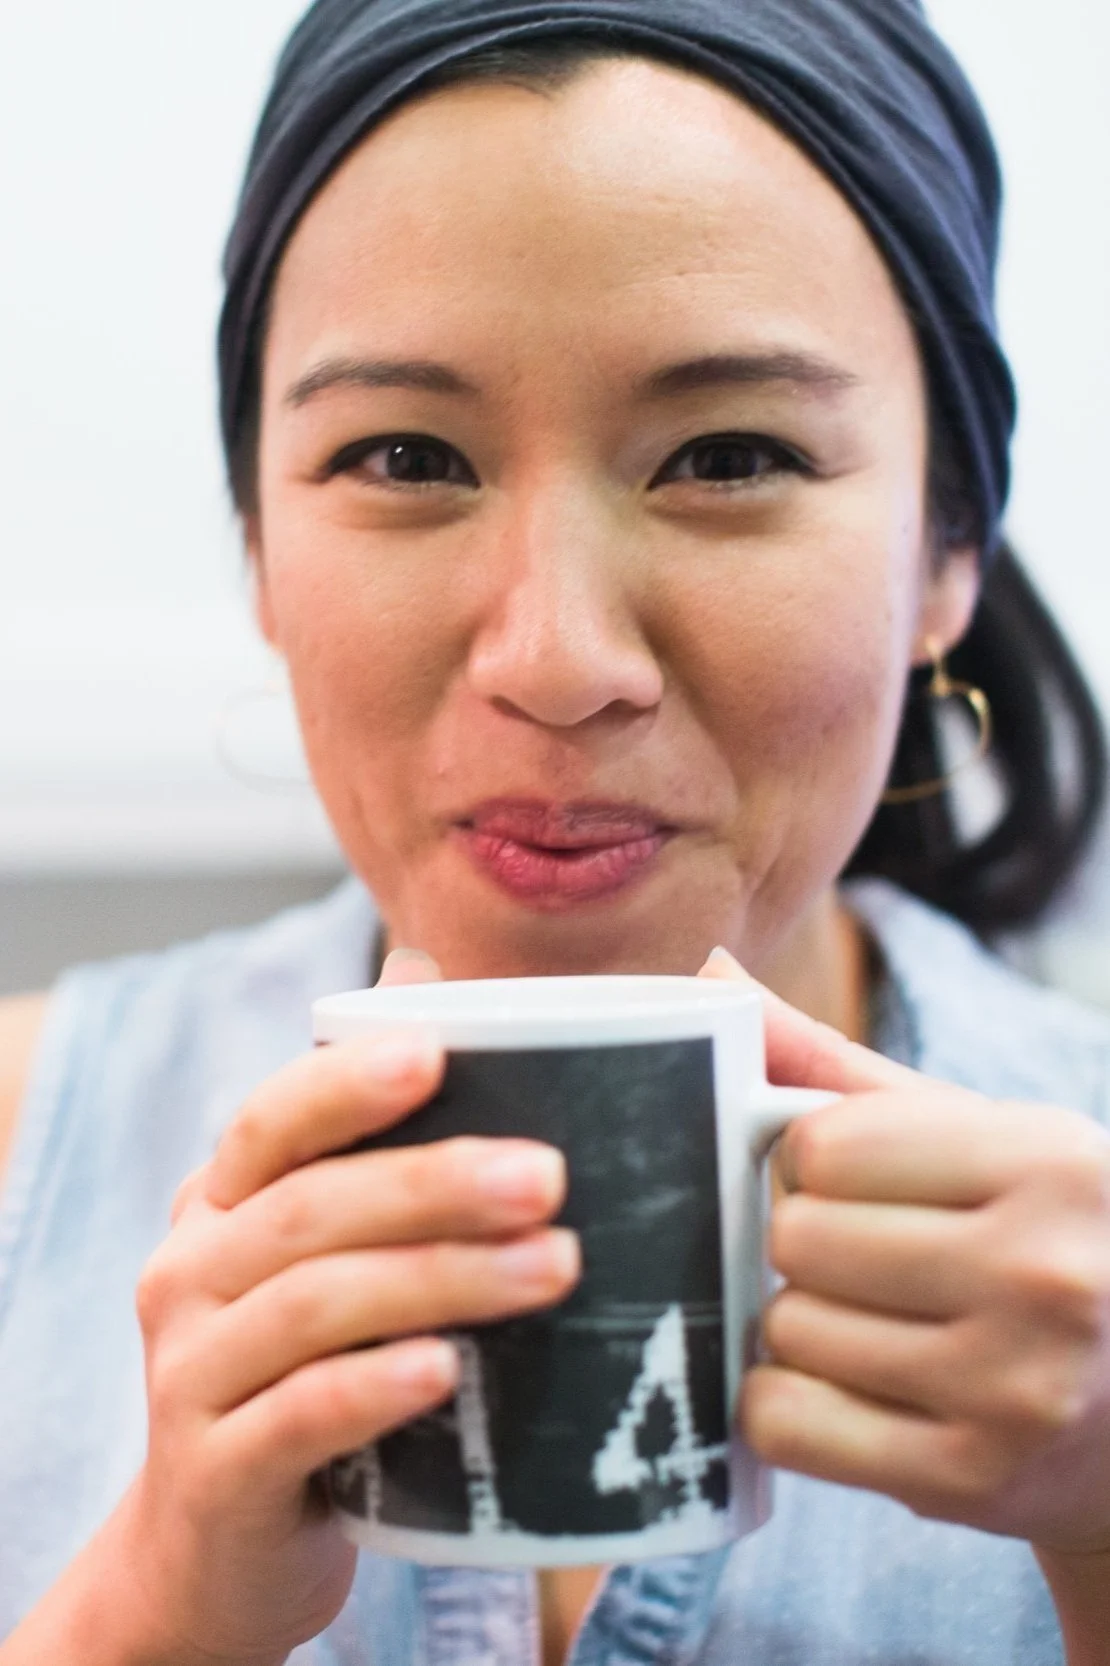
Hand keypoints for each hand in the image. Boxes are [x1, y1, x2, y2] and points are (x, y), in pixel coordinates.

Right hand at [92, 947, 579, 1665]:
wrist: (215, 1552)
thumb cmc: (302, 1372)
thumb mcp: (321, 1259)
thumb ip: (367, 1139)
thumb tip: (422, 974)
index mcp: (220, 1207)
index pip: (271, 1122)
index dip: (345, 1083)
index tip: (436, 1051)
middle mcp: (189, 1275)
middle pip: (310, 1209)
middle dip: (434, 1184)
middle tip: (549, 1177)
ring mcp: (191, 1376)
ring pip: (314, 1305)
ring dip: (440, 1278)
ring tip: (554, 1266)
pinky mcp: (217, 1474)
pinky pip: (299, 1416)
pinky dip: (375, 1386)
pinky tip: (447, 1369)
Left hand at [701, 948, 1109, 1556]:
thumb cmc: (1032, 1240)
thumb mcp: (971, 1137)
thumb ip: (833, 1063)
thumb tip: (710, 974)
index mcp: (1046, 1160)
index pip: (822, 1144)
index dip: (812, 1163)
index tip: (854, 1185)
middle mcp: (1043, 1272)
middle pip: (798, 1238)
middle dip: (805, 1246)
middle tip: (861, 1262)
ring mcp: (1015, 1388)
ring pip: (787, 1331)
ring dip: (800, 1326)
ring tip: (872, 1325)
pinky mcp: (973, 1479)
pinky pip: (788, 1425)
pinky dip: (786, 1406)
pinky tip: (844, 1389)